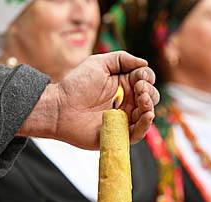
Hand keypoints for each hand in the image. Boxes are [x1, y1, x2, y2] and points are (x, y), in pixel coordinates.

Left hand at [21, 51, 159, 148]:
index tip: (138, 77)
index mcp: (123, 85)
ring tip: (142, 99)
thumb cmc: (76, 85)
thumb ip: (122, 59)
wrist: (60, 109)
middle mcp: (126, 102)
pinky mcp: (118, 134)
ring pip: (146, 115)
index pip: (145, 81)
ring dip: (149, 106)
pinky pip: (138, 133)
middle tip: (138, 89)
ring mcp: (123, 119)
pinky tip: (147, 115)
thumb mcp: (99, 63)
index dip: (146, 78)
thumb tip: (145, 64)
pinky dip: (145, 125)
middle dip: (149, 91)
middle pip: (150, 97)